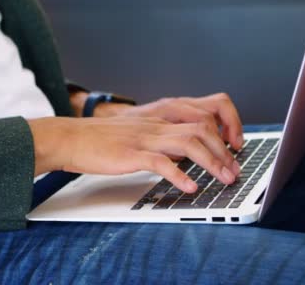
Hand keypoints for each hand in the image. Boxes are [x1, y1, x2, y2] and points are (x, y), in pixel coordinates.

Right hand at [28, 116, 240, 192]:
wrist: (70, 138)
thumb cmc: (100, 141)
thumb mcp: (137, 135)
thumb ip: (159, 142)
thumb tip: (183, 157)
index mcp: (159, 121)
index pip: (201, 117)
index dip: (223, 132)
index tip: (231, 151)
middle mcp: (156, 126)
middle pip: (202, 129)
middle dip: (224, 151)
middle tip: (235, 172)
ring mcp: (144, 138)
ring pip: (189, 143)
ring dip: (212, 162)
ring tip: (224, 179)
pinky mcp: (131, 154)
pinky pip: (160, 162)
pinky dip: (179, 175)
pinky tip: (190, 187)